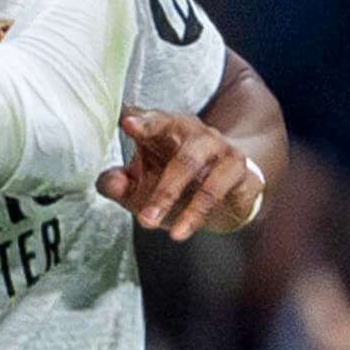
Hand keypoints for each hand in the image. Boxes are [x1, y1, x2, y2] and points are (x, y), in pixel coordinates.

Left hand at [102, 106, 268, 234]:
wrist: (227, 193)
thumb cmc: (172, 183)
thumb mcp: (139, 186)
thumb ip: (118, 183)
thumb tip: (111, 183)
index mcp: (166, 129)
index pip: (154, 119)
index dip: (142, 121)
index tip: (127, 124)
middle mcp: (194, 133)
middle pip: (180, 153)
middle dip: (162, 188)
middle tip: (143, 218)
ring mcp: (219, 148)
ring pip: (196, 167)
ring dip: (179, 201)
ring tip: (160, 229)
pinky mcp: (239, 170)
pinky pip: (220, 188)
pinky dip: (198, 211)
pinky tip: (182, 230)